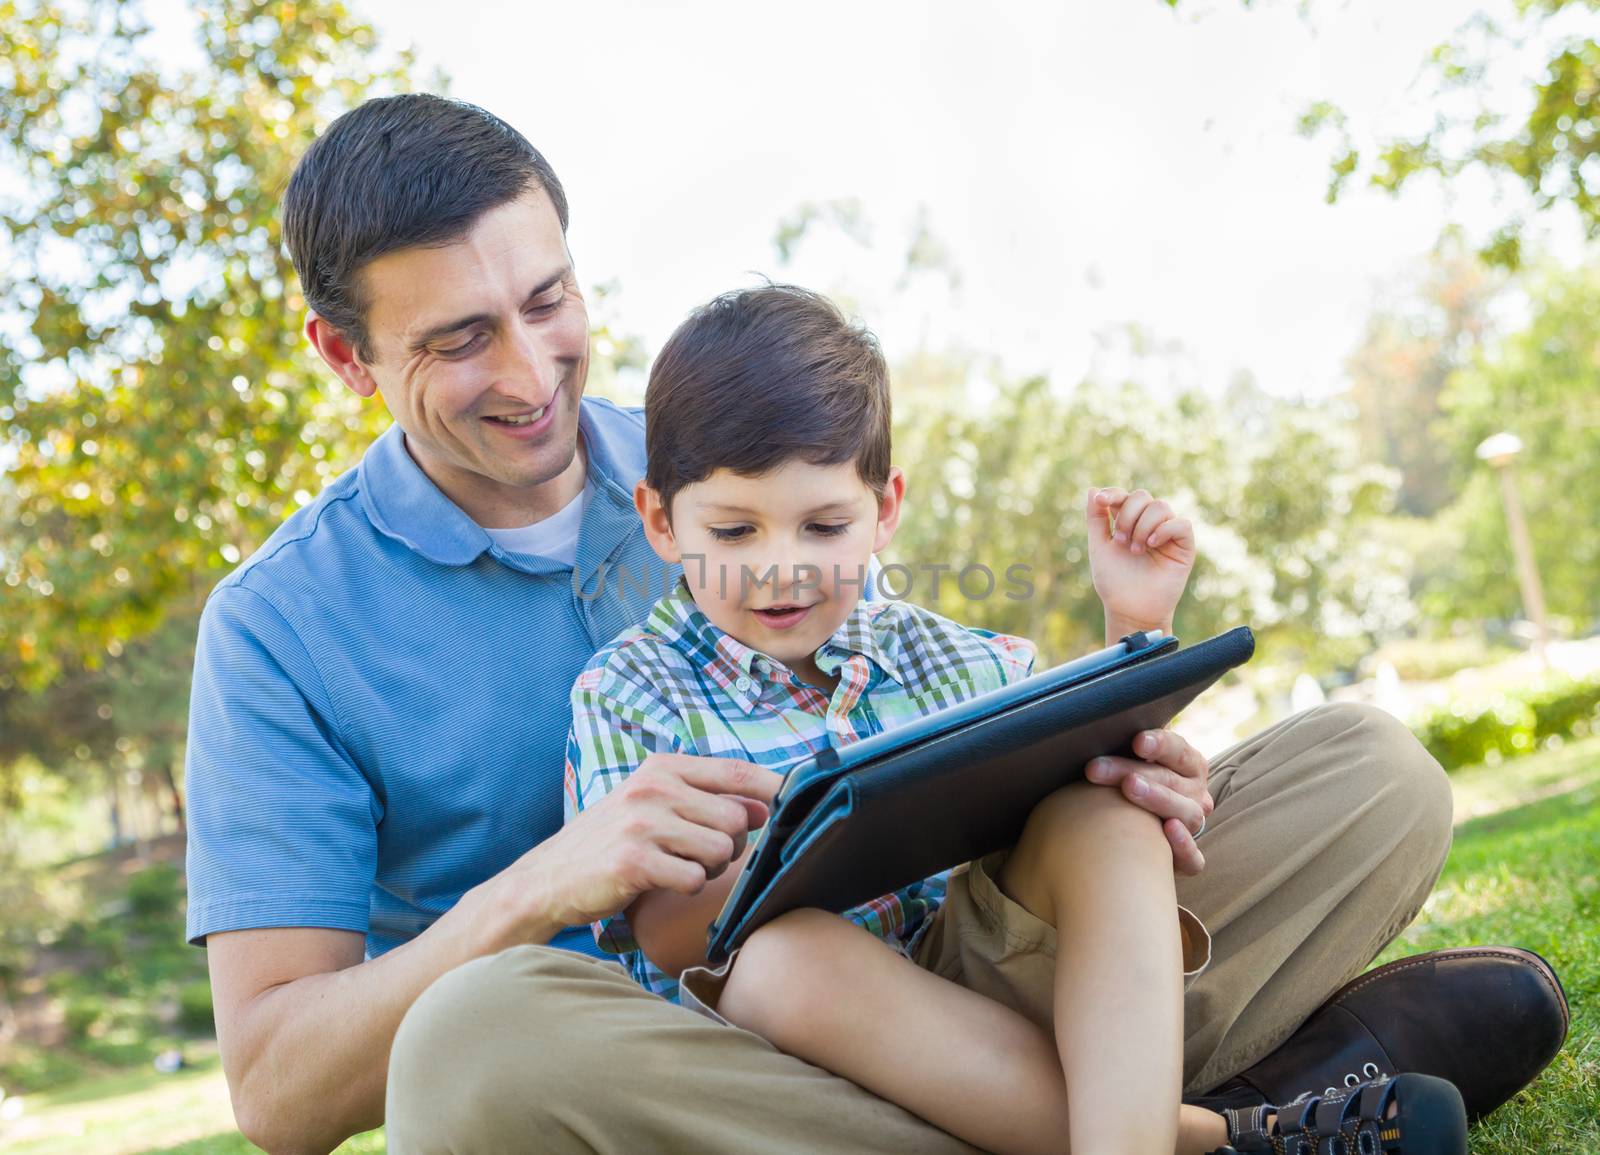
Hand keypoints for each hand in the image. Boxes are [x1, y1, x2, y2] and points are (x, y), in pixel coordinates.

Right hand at [473, 753, 781, 948]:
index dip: (775, 788)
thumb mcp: (655, 807)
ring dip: (708, 868)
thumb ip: (708, 802)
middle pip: (736, 819)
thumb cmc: (611, 841)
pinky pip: (693, 879)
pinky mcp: (633, 861)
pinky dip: (687, 887)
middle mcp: (653, 787)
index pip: (737, 770)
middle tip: (697, 855)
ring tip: (676, 868)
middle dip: (729, 845)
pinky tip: (662, 883)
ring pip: (721, 850)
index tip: (798, 802)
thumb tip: (763, 809)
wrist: (549, 878)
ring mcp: (642, 822)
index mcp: (662, 767)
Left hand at [1084, 729, 1212, 875]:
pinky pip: (1194, 857)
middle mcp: (1196, 793)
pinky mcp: (1188, 858)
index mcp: (1188, 764)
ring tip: (1128, 788)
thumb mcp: (1129, 760)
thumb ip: (1125, 744)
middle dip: (1130, 770)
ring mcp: (1193, 825)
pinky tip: (1167, 830)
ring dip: (1157, 799)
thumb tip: (1099, 721)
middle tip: (1095, 768)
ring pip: (1186, 813)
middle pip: (1170, 779)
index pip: (1178, 750)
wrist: (1129, 831)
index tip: (1136, 741)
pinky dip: (1183, 845)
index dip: (1160, 744)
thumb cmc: (1124, 782)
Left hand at [1086, 487, 1195, 634]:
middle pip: (1142, 496)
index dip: (1112, 493)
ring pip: (1161, 506)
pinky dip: (1165, 530)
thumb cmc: (1114, 580)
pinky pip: (1181, 523)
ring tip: (1135, 550)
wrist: (1129, 608)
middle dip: (1127, 515)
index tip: (1100, 501)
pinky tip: (1152, 544)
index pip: (1124, 496)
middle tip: (1120, 540)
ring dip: (1143, 526)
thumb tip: (1092, 489)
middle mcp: (1148, 523)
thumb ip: (1095, 518)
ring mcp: (1167, 533)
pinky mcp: (1184, 546)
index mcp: (1128, 521)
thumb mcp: (1099, 546)